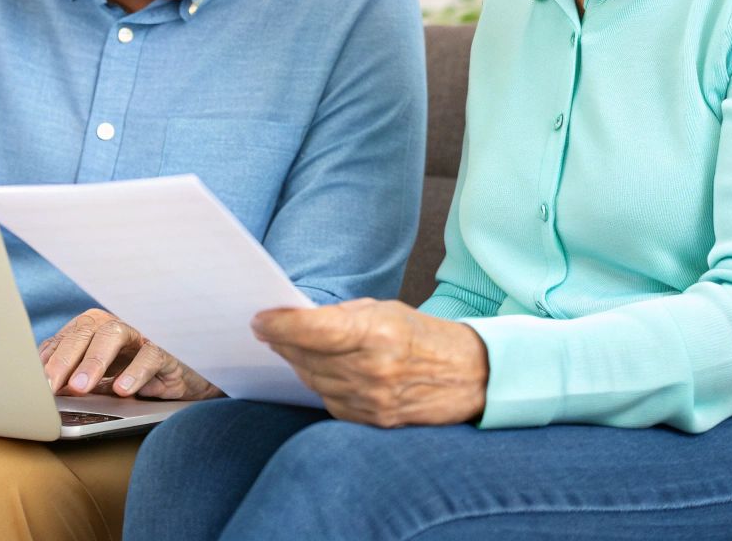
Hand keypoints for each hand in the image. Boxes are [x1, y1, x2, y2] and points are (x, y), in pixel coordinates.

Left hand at [39, 308, 222, 400]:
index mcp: (92, 329)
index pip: (65, 339)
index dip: (48, 360)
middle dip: (64, 359)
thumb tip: (42, 391)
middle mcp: (114, 326)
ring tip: (80, 387)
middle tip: (50, 385)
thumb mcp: (100, 381)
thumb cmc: (132, 377)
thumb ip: (74, 378)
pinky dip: (135, 372)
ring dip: (94, 361)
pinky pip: (150, 356)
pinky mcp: (166, 351)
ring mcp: (140, 335)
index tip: (33, 385)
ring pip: (114, 335)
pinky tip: (122, 390)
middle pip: (85, 332)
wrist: (181, 382)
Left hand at [252, 298, 488, 426]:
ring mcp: (372, 401)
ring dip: (298, 363)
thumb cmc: (426, 335)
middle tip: (267, 329)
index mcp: (378, 334)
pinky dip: (321, 384)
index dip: (279, 325)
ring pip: (312, 381)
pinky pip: (329, 401)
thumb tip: (294, 320)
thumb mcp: (387, 310)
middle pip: (306, 357)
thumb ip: (341, 316)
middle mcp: (373, 371)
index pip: (312, 330)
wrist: (472, 376)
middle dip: (282, 342)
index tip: (259, 320)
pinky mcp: (373, 421)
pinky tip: (322, 369)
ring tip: (291, 346)